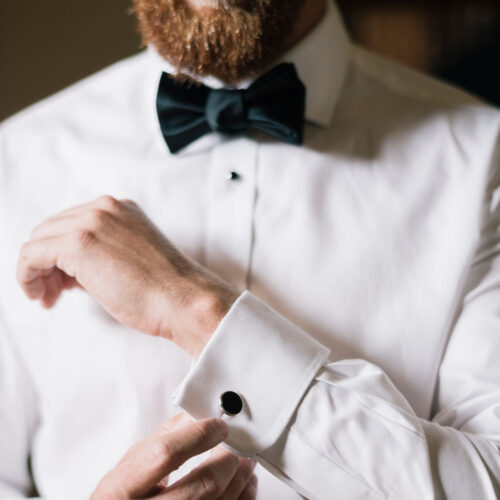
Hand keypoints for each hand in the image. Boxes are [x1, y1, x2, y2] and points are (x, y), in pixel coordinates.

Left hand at [17, 196, 237, 356]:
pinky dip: (27, 276)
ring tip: (48, 297)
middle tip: (53, 293)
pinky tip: (39, 296)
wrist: (184, 299)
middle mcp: (104, 208)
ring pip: (38, 240)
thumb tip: (72, 268)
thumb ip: (105, 251)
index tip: (63, 280)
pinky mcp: (79, 243)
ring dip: (37, 271)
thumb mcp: (133, 257)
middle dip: (46, 263)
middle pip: (51, 229)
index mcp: (120, 209)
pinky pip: (31, 255)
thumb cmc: (165, 290)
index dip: (60, 254)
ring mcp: (92, 221)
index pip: (72, 223)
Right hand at [91, 414, 257, 499]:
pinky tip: (244, 483)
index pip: (166, 454)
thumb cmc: (123, 498)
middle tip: (239, 441)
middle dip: (229, 457)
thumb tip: (199, 413)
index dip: (199, 435)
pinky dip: (244, 495)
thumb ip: (164, 437)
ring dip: (241, 475)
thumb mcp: (131, 466)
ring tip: (244, 458)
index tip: (219, 425)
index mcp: (122, 489)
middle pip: (204, 483)